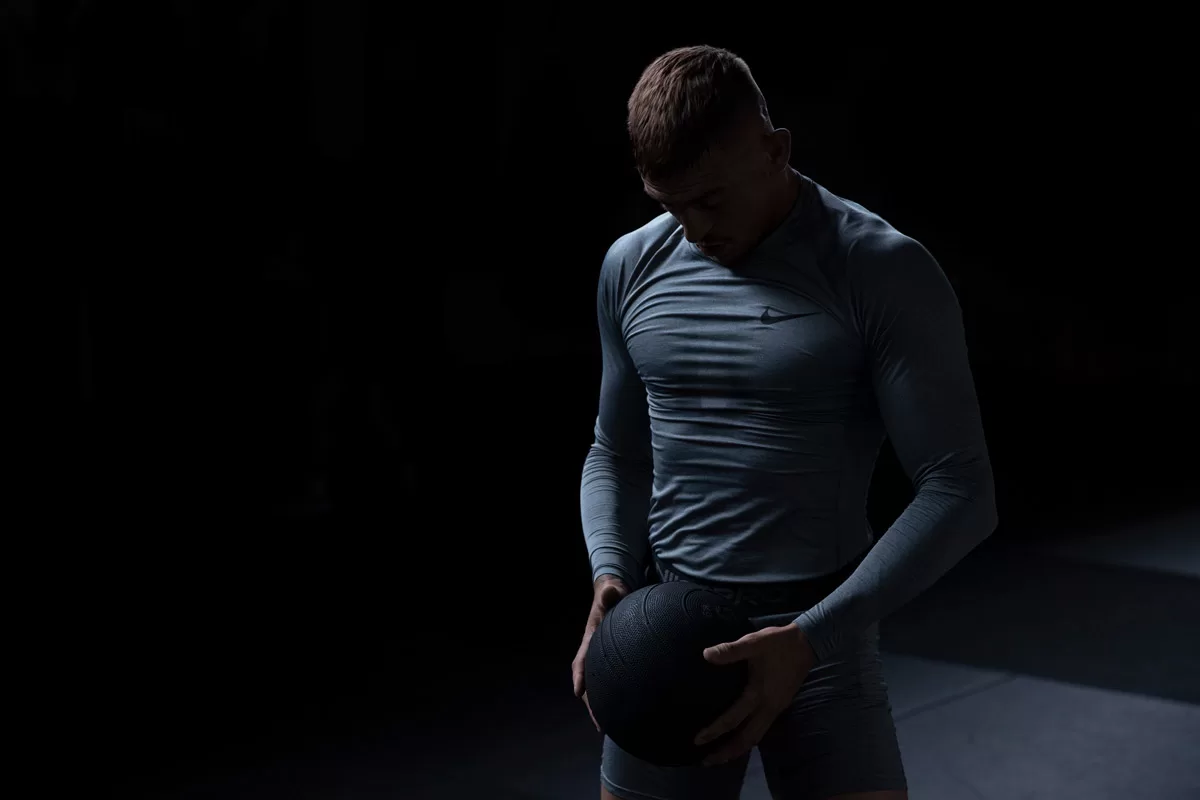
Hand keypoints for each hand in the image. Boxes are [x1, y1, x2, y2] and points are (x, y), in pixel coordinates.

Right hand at [571, 574, 630, 732]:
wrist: (615, 593)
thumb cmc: (612, 593)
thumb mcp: (611, 590)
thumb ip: (611, 592)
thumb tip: (611, 590)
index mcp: (591, 637)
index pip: (582, 659)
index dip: (580, 675)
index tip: (578, 692)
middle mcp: (594, 651)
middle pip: (589, 681)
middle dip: (591, 703)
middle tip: (599, 725)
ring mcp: (604, 658)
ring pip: (600, 685)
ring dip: (602, 706)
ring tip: (610, 728)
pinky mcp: (615, 660)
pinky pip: (612, 681)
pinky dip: (615, 697)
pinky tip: (628, 711)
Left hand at [693, 623, 816, 765]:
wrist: (807, 643)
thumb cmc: (778, 643)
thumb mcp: (754, 642)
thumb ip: (731, 650)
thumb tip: (706, 655)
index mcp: (759, 695)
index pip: (733, 719)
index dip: (715, 731)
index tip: (697, 740)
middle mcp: (769, 708)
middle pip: (747, 739)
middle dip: (727, 752)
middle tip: (706, 762)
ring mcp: (776, 709)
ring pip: (756, 738)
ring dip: (738, 749)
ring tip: (720, 756)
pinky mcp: (779, 706)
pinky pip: (761, 730)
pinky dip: (747, 739)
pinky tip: (738, 737)